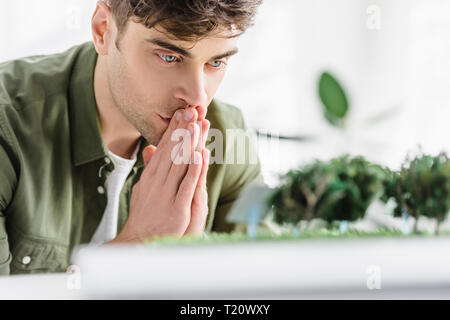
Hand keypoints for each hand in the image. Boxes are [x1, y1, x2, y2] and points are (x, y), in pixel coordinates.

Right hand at [110, 107, 204, 242]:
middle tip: (191, 111)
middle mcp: (157, 182)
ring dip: (189, 144)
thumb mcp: (143, 188)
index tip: (182, 113)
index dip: (174, 130)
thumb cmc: (144, 214)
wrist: (138, 242)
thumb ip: (149, 168)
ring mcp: (167, 195)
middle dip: (182, 130)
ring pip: (180, 165)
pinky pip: (186, 186)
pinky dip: (193, 170)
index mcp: (151, 176)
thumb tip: (151, 148)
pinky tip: (199, 155)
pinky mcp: (177, 209)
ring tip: (196, 125)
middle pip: (172, 152)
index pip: (164, 148)